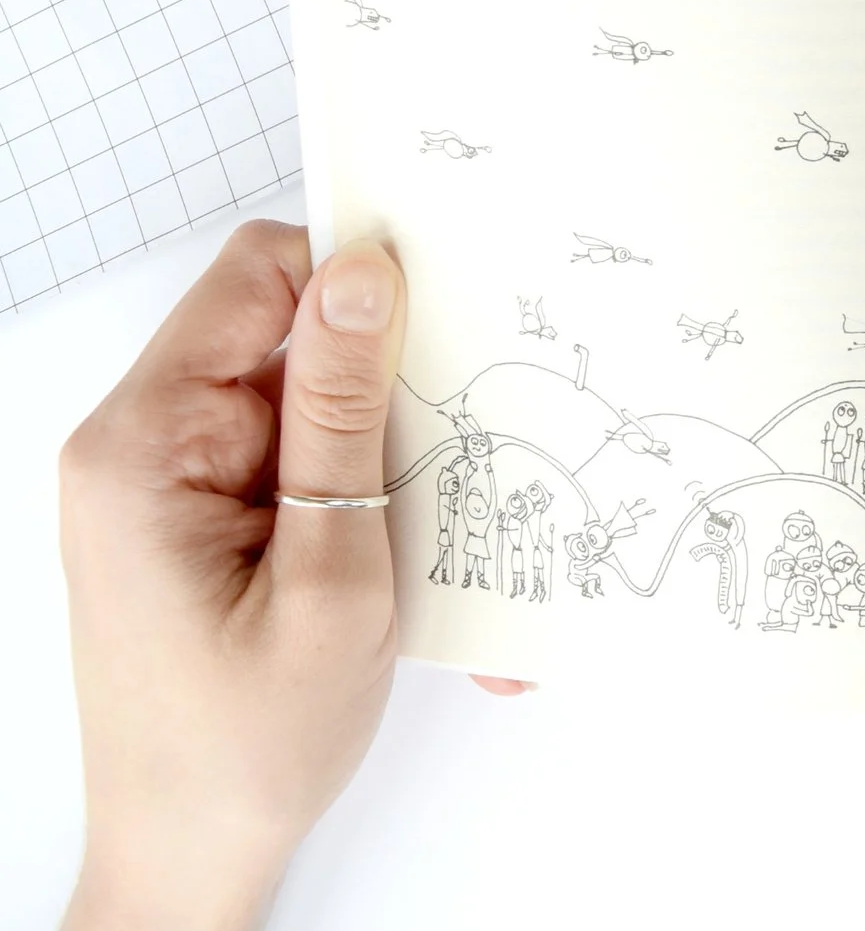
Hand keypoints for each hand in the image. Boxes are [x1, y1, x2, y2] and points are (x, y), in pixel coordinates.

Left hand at [57, 222, 407, 929]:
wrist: (187, 854)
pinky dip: (362, 492)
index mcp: (144, 444)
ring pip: (307, 396)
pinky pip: (298, 455)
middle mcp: (141, 444)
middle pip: (287, 332)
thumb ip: (342, 414)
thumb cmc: (244, 746)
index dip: (356, 278)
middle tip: (460, 445)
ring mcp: (168, 480)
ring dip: (382, 448)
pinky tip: (401, 560)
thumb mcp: (329, 576)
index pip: (256, 278)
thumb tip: (363, 273)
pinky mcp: (199, 513)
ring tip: (431, 531)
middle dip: (385, 377)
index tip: (448, 314)